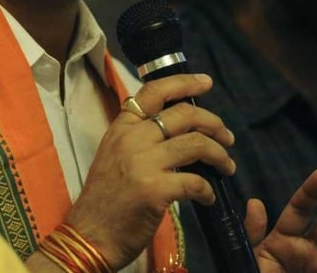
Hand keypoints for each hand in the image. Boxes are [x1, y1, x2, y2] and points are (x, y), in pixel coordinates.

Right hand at [62, 73, 234, 269]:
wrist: (89, 234)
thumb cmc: (104, 198)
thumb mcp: (114, 155)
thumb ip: (140, 137)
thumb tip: (178, 129)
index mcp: (121, 127)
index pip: (154, 92)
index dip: (184, 82)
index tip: (205, 82)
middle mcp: (132, 138)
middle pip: (183, 114)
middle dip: (214, 123)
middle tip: (227, 137)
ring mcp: (143, 162)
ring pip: (195, 143)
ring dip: (219, 155)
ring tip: (227, 166)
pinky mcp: (154, 189)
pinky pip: (195, 181)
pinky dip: (208, 189)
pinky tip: (208, 197)